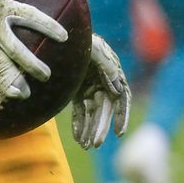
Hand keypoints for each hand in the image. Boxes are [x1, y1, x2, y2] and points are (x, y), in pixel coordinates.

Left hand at [71, 33, 129, 148]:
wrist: (61, 36)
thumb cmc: (81, 40)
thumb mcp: (94, 49)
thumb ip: (106, 65)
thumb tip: (119, 87)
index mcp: (112, 74)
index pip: (122, 98)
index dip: (122, 116)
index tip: (119, 132)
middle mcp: (103, 83)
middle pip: (104, 109)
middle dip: (101, 127)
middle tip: (95, 144)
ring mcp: (89, 88)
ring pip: (92, 113)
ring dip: (90, 130)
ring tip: (86, 146)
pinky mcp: (77, 92)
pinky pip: (80, 111)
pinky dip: (80, 124)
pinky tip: (79, 138)